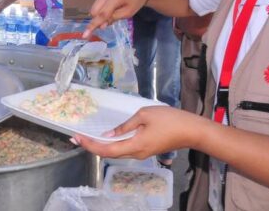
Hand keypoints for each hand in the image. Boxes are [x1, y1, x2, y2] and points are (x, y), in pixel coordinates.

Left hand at [74, 106, 206, 158]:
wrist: (191, 130)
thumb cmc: (169, 119)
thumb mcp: (144, 116)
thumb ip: (124, 126)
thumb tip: (108, 134)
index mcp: (134, 145)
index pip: (106, 150)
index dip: (90, 145)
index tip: (77, 137)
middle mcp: (136, 153)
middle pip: (109, 153)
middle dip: (91, 145)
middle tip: (76, 136)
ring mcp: (141, 153)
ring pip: (116, 152)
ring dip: (101, 146)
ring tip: (87, 137)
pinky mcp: (146, 150)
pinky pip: (124, 149)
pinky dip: (112, 144)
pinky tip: (106, 137)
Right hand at [83, 0, 155, 37]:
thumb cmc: (137, 0)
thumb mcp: (128, 12)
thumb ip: (114, 18)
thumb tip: (101, 26)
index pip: (101, 15)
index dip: (93, 26)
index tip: (85, 35)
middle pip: (94, 10)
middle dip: (98, 18)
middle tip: (108, 22)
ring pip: (95, 6)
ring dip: (100, 12)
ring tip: (114, 11)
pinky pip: (98, 0)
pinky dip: (102, 6)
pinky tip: (112, 5)